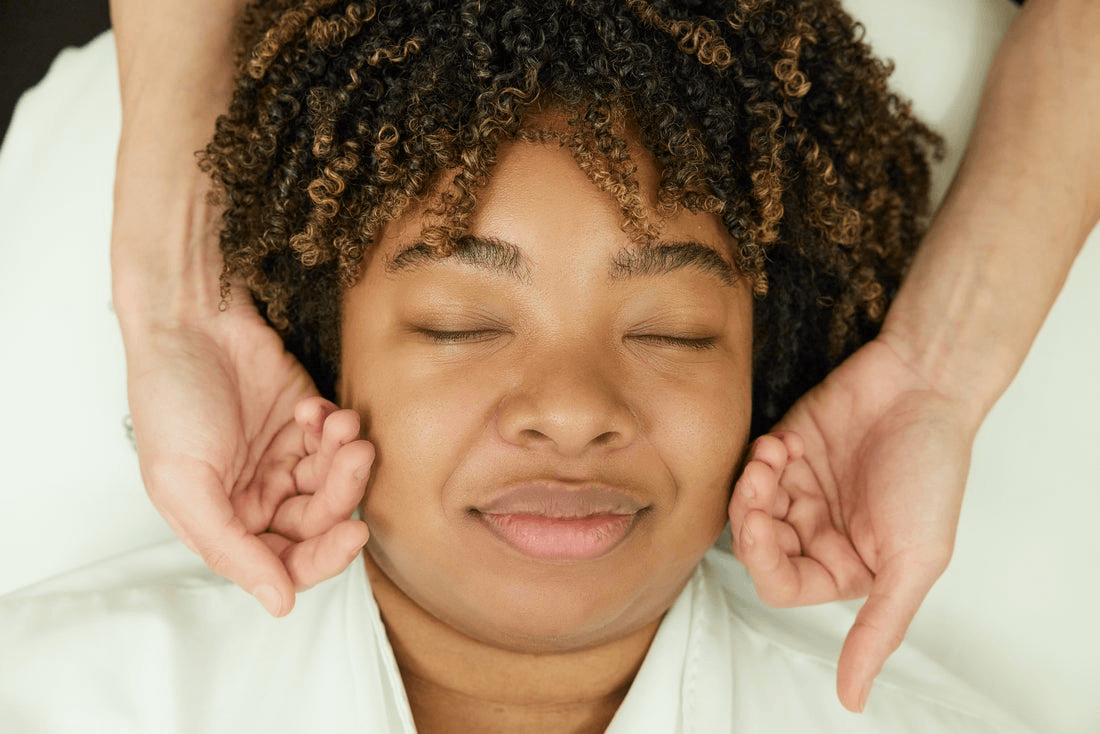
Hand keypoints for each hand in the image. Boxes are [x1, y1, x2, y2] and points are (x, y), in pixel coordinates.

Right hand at [124, 295, 371, 616]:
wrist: (189, 321)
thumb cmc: (171, 399)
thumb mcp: (184, 482)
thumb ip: (231, 548)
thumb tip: (280, 604)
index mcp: (226, 522)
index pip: (287, 563)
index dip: (323, 557)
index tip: (353, 534)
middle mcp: (259, 496)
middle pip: (321, 522)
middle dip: (343, 494)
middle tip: (354, 456)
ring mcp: (286, 458)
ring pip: (336, 482)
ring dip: (346, 458)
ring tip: (343, 426)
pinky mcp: (308, 421)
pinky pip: (338, 441)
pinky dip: (337, 428)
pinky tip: (319, 408)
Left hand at [728, 338, 973, 711]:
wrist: (924, 387)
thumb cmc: (931, 470)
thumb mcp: (916, 559)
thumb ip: (879, 629)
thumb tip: (854, 700)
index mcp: (846, 566)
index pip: (780, 584)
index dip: (765, 559)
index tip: (766, 523)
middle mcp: (818, 533)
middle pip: (754, 547)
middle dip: (751, 519)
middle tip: (765, 485)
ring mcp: (798, 492)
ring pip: (746, 507)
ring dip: (751, 485)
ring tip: (774, 459)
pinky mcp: (785, 452)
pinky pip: (750, 468)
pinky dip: (757, 459)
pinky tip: (783, 442)